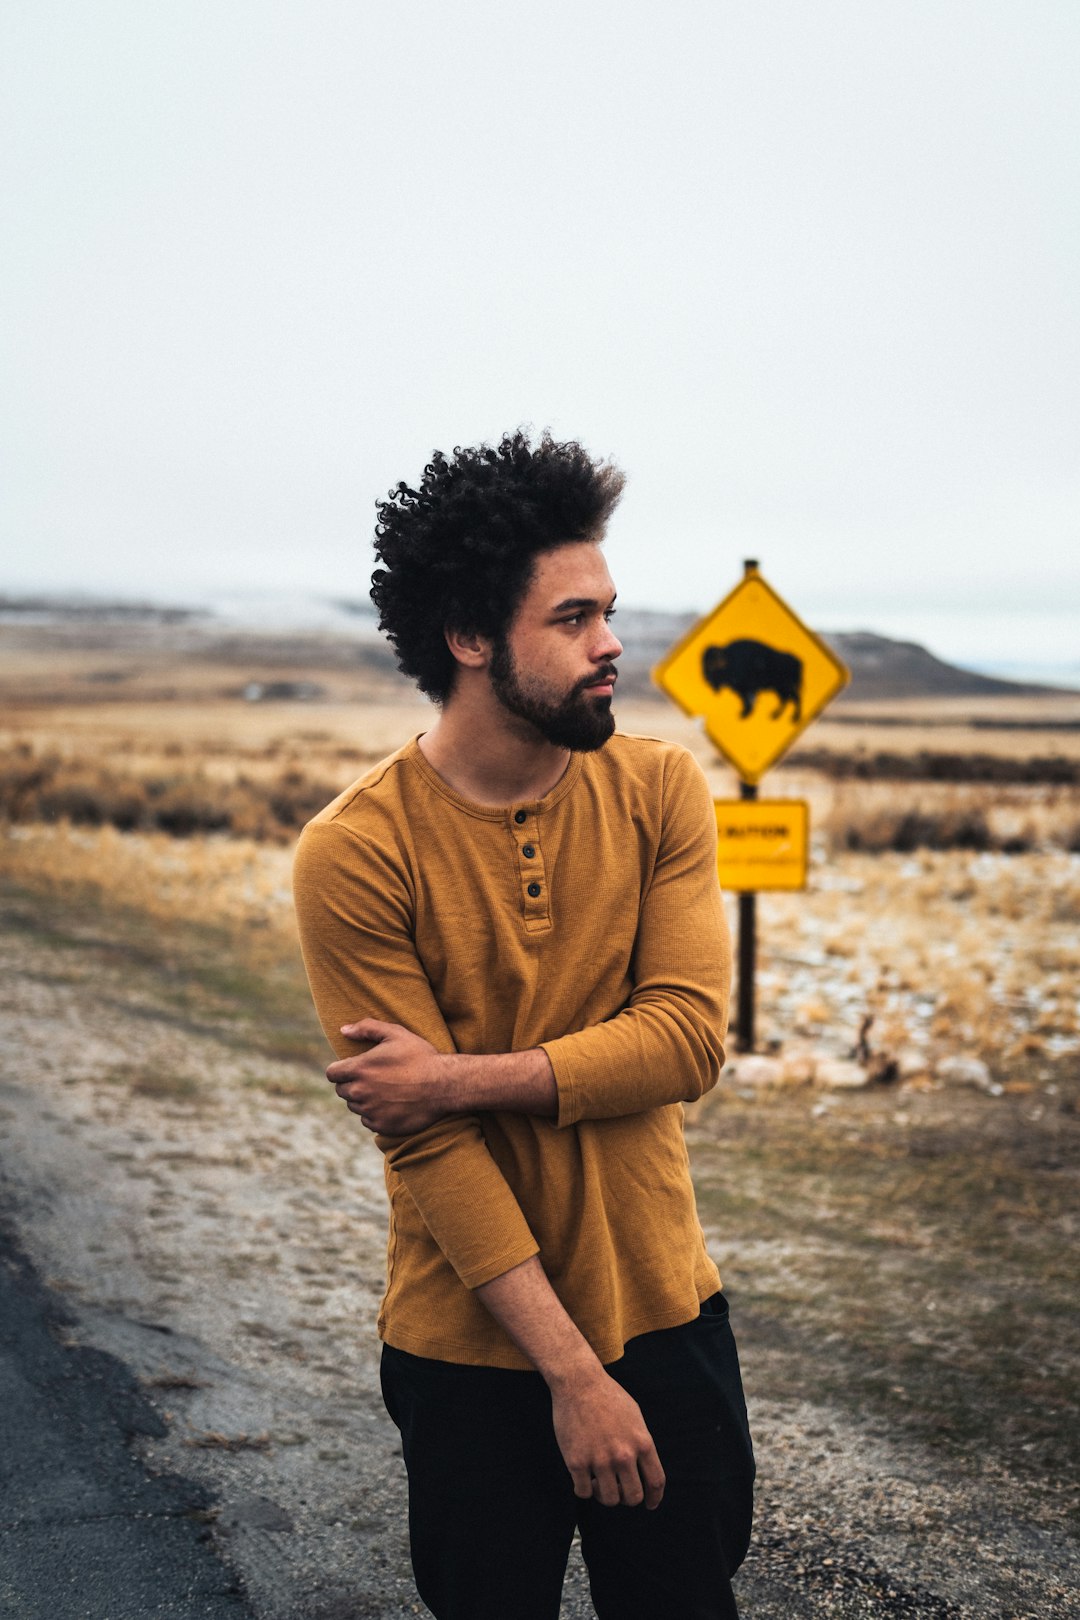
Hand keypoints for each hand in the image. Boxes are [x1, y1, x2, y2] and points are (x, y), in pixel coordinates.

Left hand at [327, 1019, 450, 1134]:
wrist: (444, 1085)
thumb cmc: (420, 1056)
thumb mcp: (396, 1034)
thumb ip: (366, 1028)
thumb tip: (344, 1030)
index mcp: (359, 1069)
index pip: (332, 1074)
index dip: (341, 1070)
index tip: (353, 1068)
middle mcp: (359, 1092)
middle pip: (342, 1091)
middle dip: (353, 1084)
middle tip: (374, 1078)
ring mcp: (370, 1111)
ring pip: (355, 1106)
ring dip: (364, 1099)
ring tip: (386, 1090)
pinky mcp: (381, 1126)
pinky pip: (368, 1121)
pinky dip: (376, 1114)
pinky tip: (393, 1104)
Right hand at [549, 1366, 664, 1509]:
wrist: (579, 1382)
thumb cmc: (607, 1396)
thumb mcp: (635, 1416)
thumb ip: (641, 1443)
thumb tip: (645, 1468)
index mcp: (641, 1442)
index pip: (656, 1482)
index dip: (655, 1498)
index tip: (650, 1504)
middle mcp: (623, 1455)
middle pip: (633, 1497)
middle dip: (627, 1498)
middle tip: (619, 1490)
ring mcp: (599, 1460)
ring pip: (608, 1499)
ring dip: (605, 1495)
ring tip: (599, 1482)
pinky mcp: (576, 1462)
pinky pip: (583, 1492)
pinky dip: (584, 1489)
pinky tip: (583, 1478)